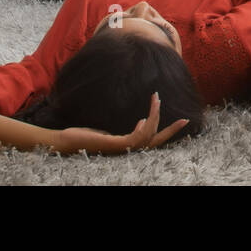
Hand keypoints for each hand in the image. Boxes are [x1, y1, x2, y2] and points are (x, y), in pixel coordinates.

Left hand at [49, 92, 188, 154]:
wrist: (65, 142)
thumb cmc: (84, 136)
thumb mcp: (109, 131)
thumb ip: (127, 131)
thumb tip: (142, 121)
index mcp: (128, 147)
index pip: (154, 141)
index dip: (169, 132)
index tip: (183, 121)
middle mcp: (127, 150)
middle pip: (156, 141)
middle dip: (171, 129)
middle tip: (184, 119)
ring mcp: (121, 149)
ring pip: (148, 135)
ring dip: (154, 116)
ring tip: (156, 99)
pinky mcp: (114, 145)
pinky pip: (135, 138)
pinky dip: (143, 128)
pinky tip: (143, 118)